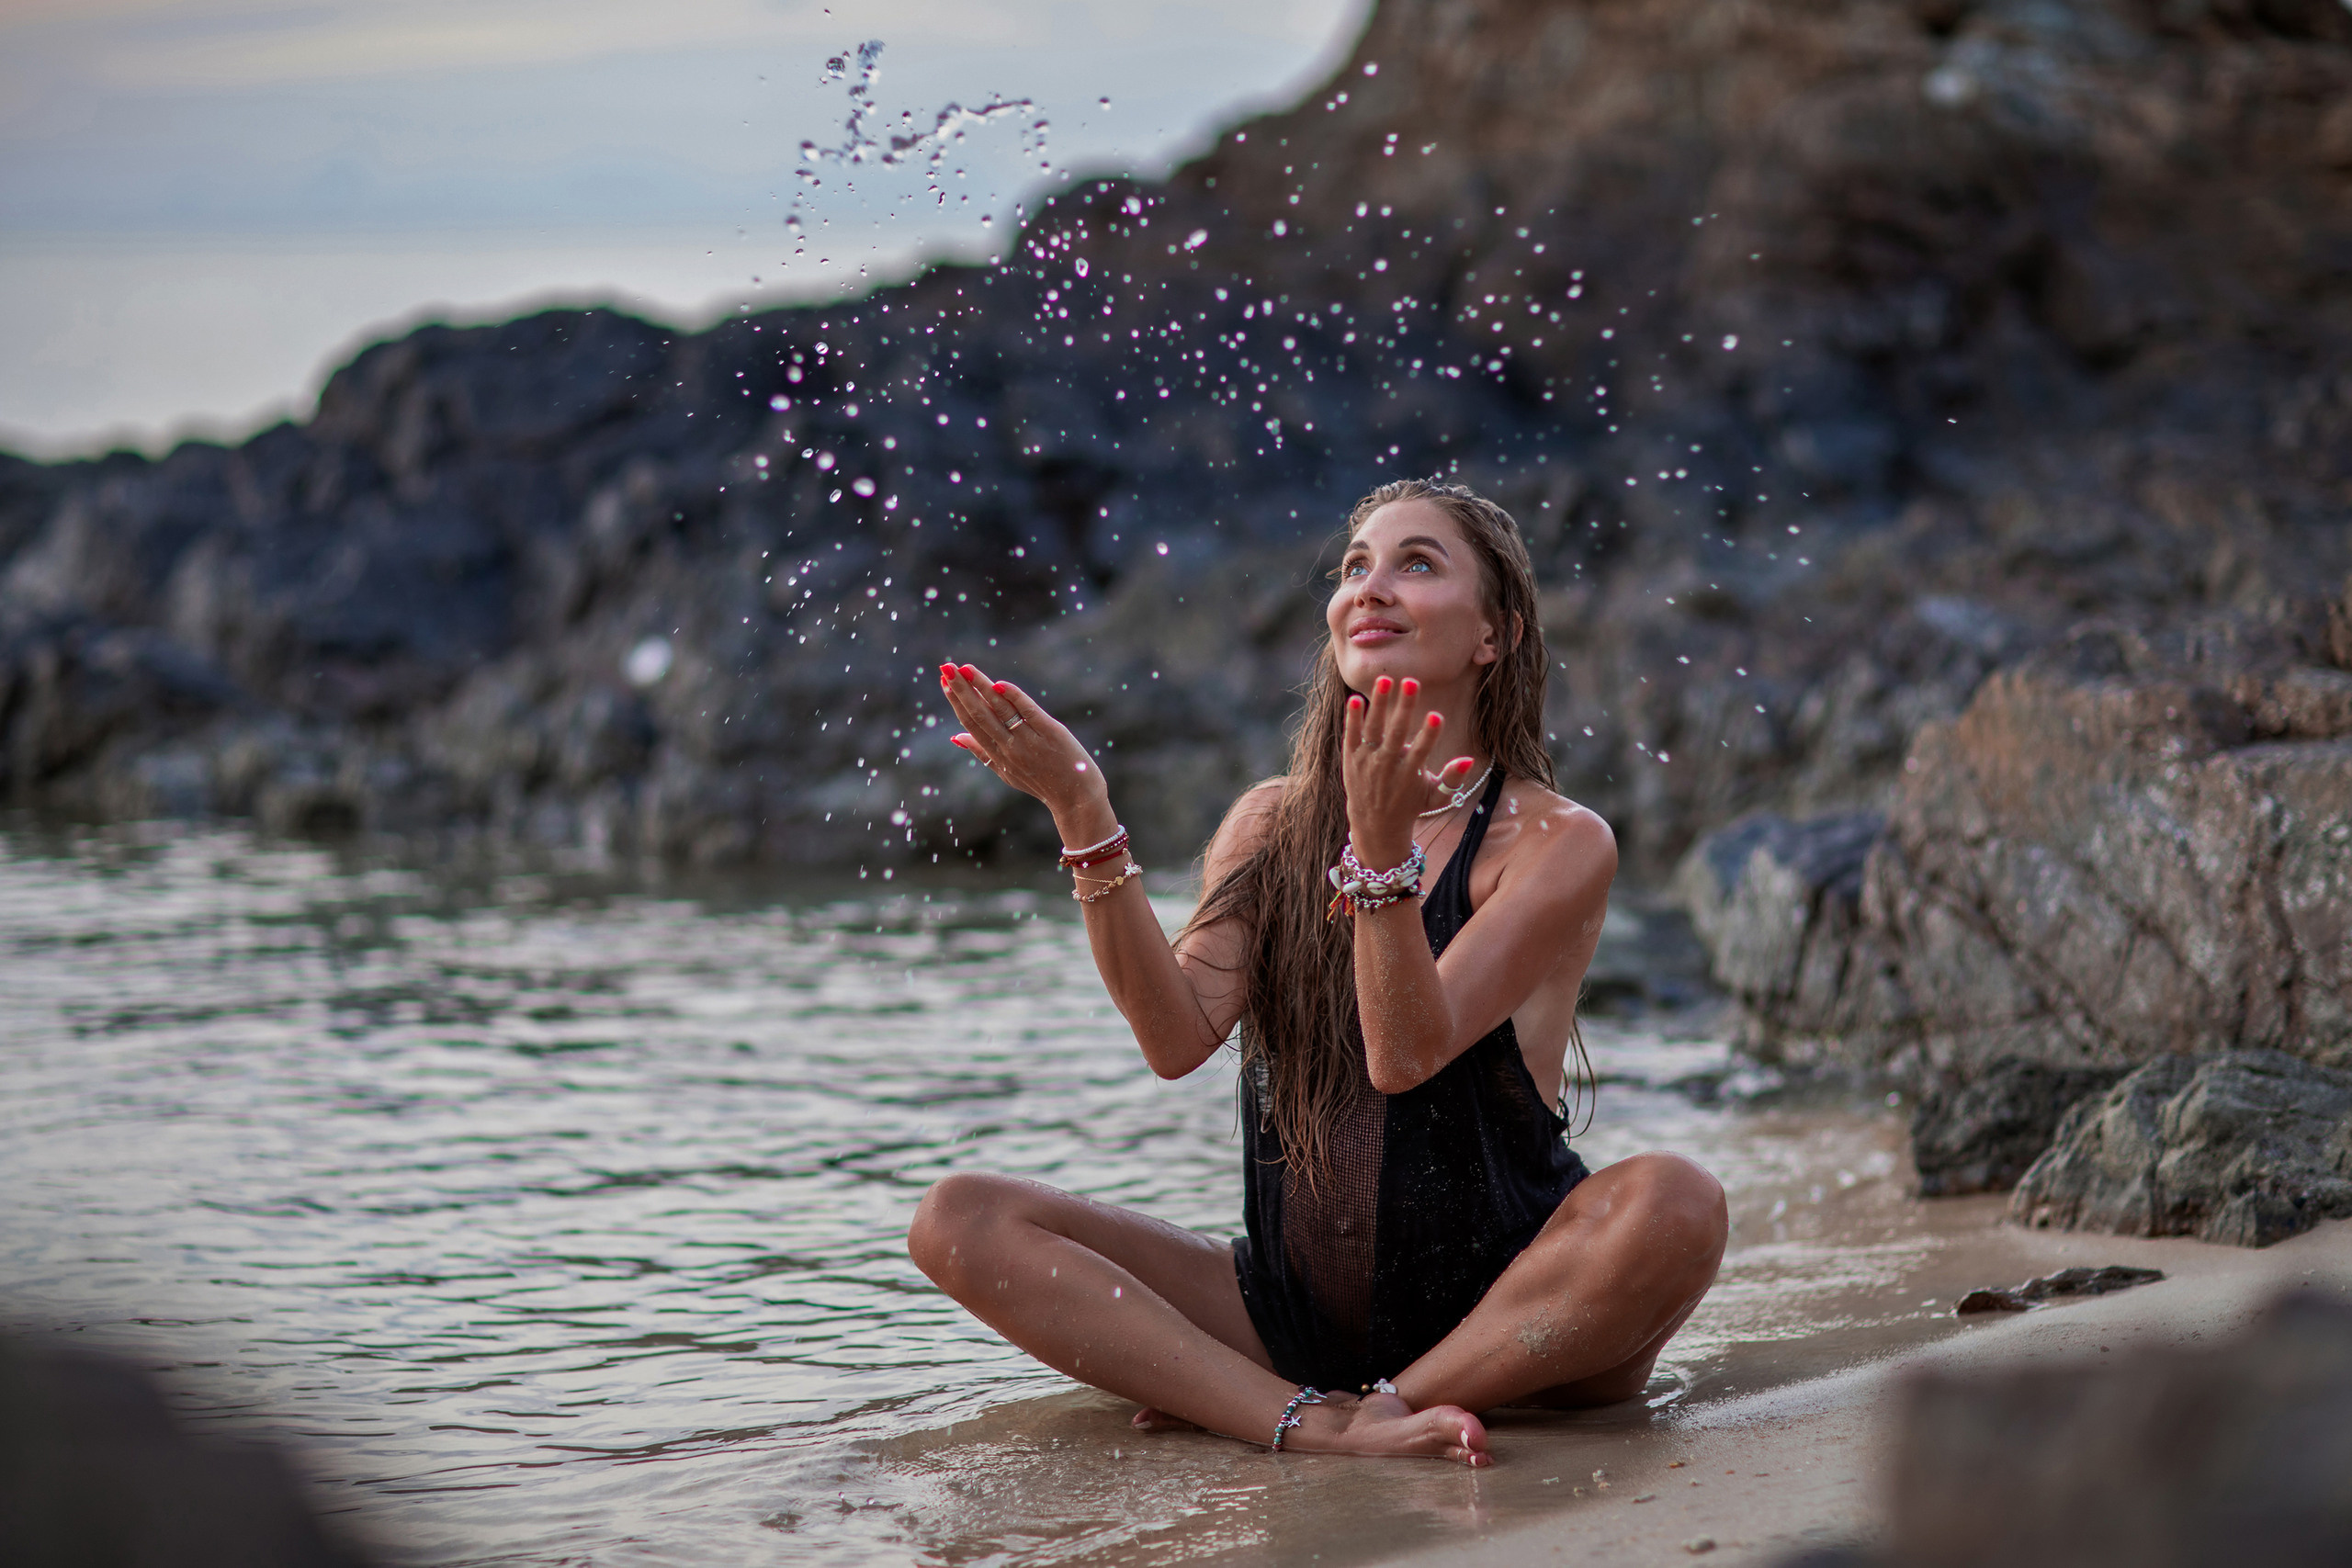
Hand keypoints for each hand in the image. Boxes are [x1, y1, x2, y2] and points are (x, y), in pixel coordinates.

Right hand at [939, 662, 1108, 822]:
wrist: (1076, 798)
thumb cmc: (1040, 782)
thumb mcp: (1007, 773)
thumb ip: (982, 753)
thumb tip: (955, 737)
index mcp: (997, 756)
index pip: (971, 724)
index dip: (957, 702)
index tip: (944, 681)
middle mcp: (1010, 748)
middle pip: (980, 714)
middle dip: (961, 690)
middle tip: (946, 668)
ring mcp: (1030, 740)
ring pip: (1000, 709)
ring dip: (981, 686)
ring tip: (965, 668)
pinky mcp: (1051, 732)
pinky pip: (1029, 712)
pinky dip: (1014, 698)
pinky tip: (999, 685)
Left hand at [1342, 676, 1476, 869]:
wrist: (1375, 826)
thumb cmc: (1411, 805)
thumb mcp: (1435, 797)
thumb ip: (1452, 780)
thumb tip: (1469, 760)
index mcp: (1409, 774)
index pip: (1421, 751)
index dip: (1429, 735)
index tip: (1436, 716)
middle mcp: (1387, 767)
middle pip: (1396, 733)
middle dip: (1404, 708)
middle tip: (1412, 682)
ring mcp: (1367, 762)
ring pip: (1372, 729)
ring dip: (1378, 704)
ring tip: (1385, 680)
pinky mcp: (1351, 760)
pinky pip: (1351, 735)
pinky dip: (1353, 718)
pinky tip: (1355, 698)